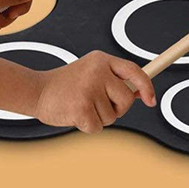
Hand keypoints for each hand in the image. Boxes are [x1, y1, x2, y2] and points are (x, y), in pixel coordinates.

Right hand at [34, 50, 156, 133]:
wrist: (37, 90)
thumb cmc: (67, 85)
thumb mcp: (92, 73)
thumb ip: (114, 80)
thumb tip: (140, 93)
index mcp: (102, 60)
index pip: (134, 70)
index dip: (146, 86)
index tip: (151, 100)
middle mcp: (97, 71)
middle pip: (126, 99)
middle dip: (117, 108)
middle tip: (98, 104)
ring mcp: (89, 89)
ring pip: (112, 116)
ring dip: (99, 118)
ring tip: (82, 106)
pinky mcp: (81, 108)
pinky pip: (98, 127)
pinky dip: (88, 127)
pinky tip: (76, 115)